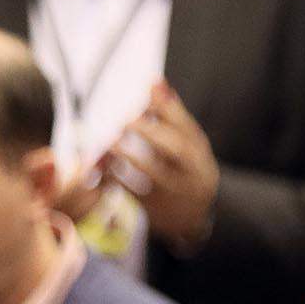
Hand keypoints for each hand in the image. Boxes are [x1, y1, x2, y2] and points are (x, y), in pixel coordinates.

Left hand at [104, 82, 218, 250]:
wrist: (193, 218)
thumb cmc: (187, 171)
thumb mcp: (188, 145)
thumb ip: (172, 117)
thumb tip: (156, 84)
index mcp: (199, 152)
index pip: (187, 126)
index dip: (168, 107)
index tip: (149, 88)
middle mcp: (192, 172)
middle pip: (177, 149)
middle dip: (151, 131)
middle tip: (126, 121)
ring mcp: (175, 193)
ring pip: (155, 174)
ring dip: (130, 155)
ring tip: (113, 143)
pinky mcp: (155, 209)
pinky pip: (134, 194)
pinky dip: (117, 178)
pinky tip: (105, 166)